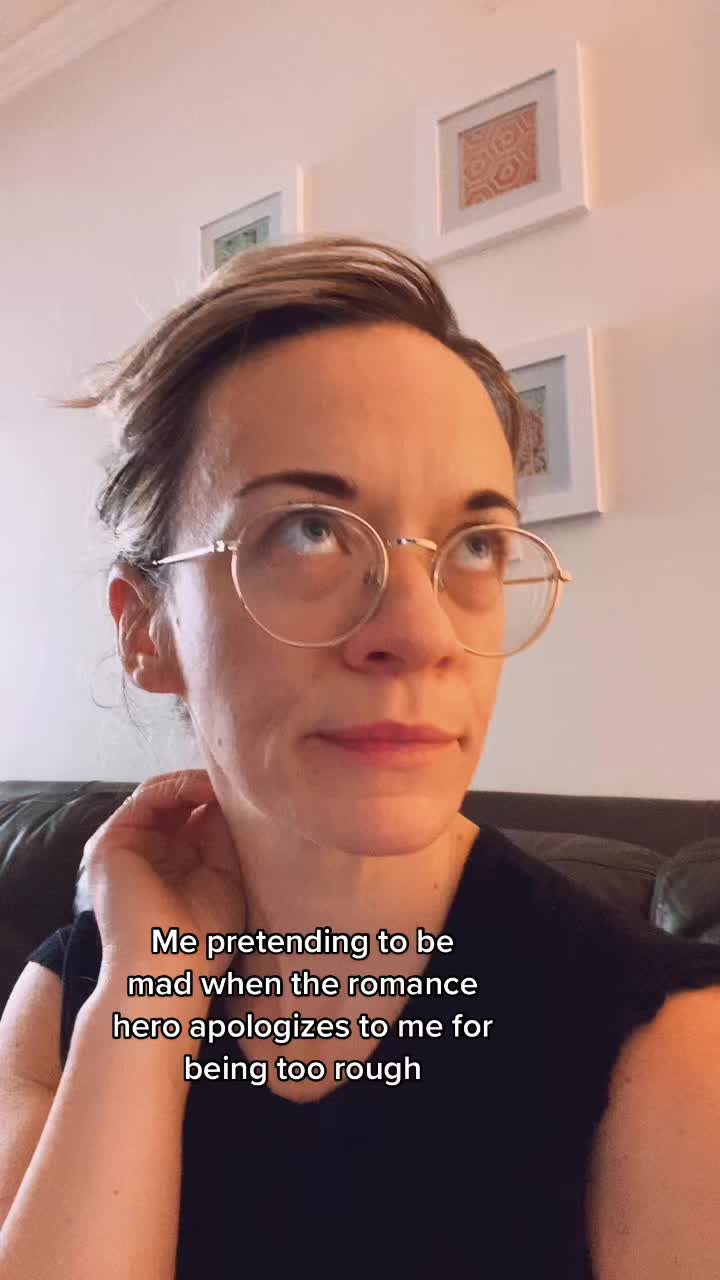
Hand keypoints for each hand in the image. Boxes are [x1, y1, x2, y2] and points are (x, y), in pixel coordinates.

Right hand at [78, 771, 245, 983]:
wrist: (169, 970)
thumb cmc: (202, 938)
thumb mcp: (225, 875)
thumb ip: (222, 834)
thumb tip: (226, 795)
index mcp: (169, 863)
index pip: (191, 817)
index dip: (219, 802)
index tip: (252, 793)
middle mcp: (144, 851)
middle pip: (176, 803)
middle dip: (209, 790)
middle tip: (242, 782)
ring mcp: (124, 846)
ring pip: (161, 795)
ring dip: (196, 784)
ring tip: (227, 785)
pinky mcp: (110, 842)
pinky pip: (146, 797)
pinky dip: (178, 787)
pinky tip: (207, 791)